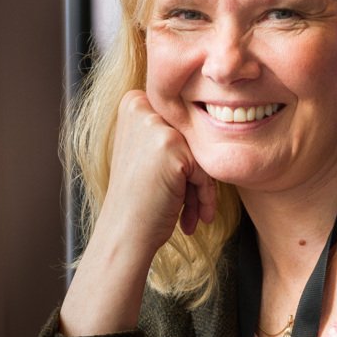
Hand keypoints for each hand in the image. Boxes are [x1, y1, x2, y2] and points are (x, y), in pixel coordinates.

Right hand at [102, 89, 216, 251]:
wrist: (126, 232)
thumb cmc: (138, 199)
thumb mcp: (146, 151)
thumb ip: (168, 129)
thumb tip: (211, 114)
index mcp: (133, 103)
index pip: (180, 123)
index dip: (184, 158)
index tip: (178, 185)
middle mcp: (141, 107)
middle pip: (191, 138)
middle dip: (195, 175)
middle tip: (189, 207)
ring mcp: (155, 124)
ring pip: (200, 153)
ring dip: (201, 189)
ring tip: (194, 215)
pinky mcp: (171, 144)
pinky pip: (206, 168)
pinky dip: (205, 196)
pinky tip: (195, 218)